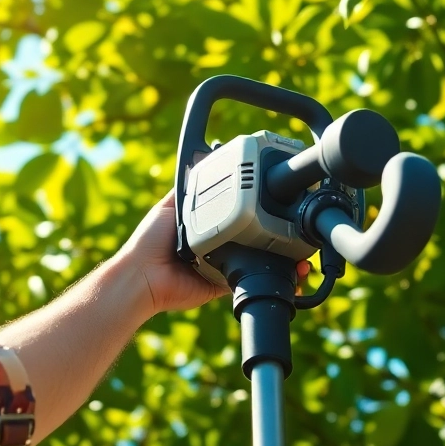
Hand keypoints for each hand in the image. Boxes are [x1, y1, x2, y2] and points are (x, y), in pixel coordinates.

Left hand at [115, 191, 310, 315]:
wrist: (144, 273)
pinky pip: (248, 280)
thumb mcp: (170, 205)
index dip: (258, 211)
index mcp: (207, 227)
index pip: (238, 215)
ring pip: (257, 260)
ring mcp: (222, 266)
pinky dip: (267, 277)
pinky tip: (288, 271)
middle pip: (253, 238)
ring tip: (300, 256)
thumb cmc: (150, 239)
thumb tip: (202, 160)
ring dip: (278, 258)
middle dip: (276, 236)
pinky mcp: (222, 285)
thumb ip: (188, 188)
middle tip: (296, 231)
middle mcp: (217, 245)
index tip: (278, 204)